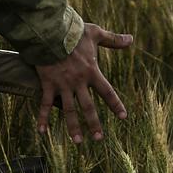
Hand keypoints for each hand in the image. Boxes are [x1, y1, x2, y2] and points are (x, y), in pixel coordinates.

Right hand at [34, 23, 134, 143]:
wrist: (49, 30)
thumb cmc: (72, 31)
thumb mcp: (95, 33)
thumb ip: (113, 39)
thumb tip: (131, 39)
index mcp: (92, 71)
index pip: (107, 92)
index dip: (115, 105)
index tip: (123, 117)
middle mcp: (78, 81)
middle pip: (88, 107)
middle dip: (94, 124)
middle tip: (99, 139)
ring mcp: (62, 84)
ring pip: (69, 110)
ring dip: (73, 127)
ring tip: (78, 142)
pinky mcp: (48, 84)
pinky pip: (45, 104)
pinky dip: (42, 118)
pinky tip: (41, 132)